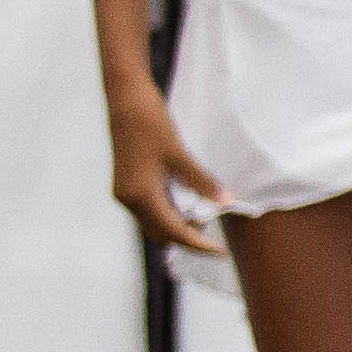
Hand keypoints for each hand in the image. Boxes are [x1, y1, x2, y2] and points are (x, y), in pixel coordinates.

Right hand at [107, 93, 225, 256]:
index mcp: (139, 196)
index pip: (173, 232)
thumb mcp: (180, 154)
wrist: (125, 98)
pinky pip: (149, 208)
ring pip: (154, 222)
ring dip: (178, 223)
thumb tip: (226, 203)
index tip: (220, 252)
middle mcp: (128, 199)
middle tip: (216, 228)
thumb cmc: (151, 122)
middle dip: (188, 236)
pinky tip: (188, 200)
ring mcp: (124, 192)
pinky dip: (169, 210)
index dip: (198, 245)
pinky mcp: (126, 183)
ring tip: (205, 212)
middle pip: (161, 232)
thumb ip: (202, 182)